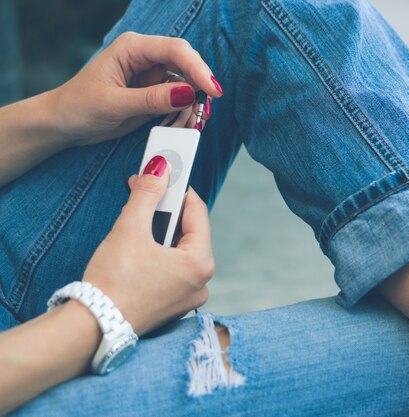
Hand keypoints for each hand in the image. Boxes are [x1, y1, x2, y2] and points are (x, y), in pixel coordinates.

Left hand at [48, 32, 221, 145]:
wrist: (64, 125)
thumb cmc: (78, 106)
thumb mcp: (113, 104)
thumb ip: (150, 99)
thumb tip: (187, 94)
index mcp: (133, 48)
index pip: (175, 50)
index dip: (198, 69)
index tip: (213, 90)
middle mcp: (146, 58)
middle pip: (187, 66)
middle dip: (200, 89)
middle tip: (205, 113)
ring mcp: (152, 77)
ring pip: (187, 86)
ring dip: (194, 105)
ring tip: (193, 124)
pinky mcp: (155, 95)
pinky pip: (180, 101)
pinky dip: (185, 114)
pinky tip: (184, 125)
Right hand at [82, 157, 213, 334]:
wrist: (92, 328)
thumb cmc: (112, 282)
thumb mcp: (129, 229)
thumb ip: (147, 194)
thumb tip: (159, 168)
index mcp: (200, 263)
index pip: (196, 212)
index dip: (177, 190)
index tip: (163, 174)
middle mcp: (201, 282)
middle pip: (188, 232)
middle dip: (165, 212)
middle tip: (144, 196)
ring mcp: (188, 297)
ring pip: (179, 252)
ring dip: (159, 234)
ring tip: (136, 225)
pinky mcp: (173, 306)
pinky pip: (172, 271)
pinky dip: (158, 257)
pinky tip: (137, 253)